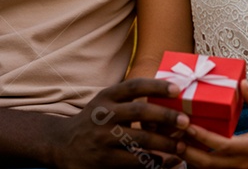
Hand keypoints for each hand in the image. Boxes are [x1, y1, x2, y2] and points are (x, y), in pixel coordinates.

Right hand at [53, 78, 189, 168]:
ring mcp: (103, 137)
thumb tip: (169, 95)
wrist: (62, 144)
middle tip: (185, 121)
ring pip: (140, 140)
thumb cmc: (94, 120)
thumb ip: (130, 99)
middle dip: (166, 116)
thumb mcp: (106, 103)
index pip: (135, 86)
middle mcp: (104, 114)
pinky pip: (134, 161)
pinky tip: (161, 160)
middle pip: (140, 112)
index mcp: (107, 96)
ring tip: (180, 146)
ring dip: (164, 143)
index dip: (157, 86)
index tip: (178, 89)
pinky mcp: (104, 159)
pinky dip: (151, 161)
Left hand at [181, 81, 247, 168]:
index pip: (224, 145)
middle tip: (174, 140)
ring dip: (191, 159)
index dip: (205, 137)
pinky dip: (198, 161)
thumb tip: (242, 83)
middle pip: (211, 164)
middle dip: (190, 153)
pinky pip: (213, 168)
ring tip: (175, 144)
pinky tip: (186, 150)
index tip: (189, 126)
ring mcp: (239, 168)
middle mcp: (243, 162)